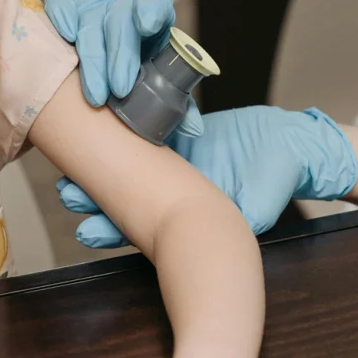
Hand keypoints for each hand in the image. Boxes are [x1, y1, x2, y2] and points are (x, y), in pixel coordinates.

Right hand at [44, 0, 203, 136]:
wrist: (123, 39)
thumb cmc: (147, 60)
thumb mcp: (165, 73)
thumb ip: (179, 96)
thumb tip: (192, 128)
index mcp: (155, 14)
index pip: (153, 0)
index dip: (150, 9)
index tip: (147, 26)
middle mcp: (124, 6)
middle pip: (119, 21)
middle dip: (118, 56)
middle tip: (120, 91)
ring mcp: (95, 7)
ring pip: (89, 22)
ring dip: (92, 60)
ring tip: (96, 96)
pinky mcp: (72, 12)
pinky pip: (60, 4)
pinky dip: (60, 17)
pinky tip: (64, 37)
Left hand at [58, 106, 357, 247]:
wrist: (291, 146)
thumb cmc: (277, 181)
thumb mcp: (259, 206)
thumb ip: (239, 217)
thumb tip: (225, 236)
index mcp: (182, 216)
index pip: (139, 230)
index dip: (111, 232)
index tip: (84, 232)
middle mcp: (169, 192)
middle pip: (122, 198)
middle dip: (92, 198)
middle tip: (66, 194)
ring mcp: (169, 162)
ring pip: (125, 164)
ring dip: (99, 166)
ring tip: (70, 166)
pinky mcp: (174, 133)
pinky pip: (143, 130)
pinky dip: (122, 130)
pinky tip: (99, 122)